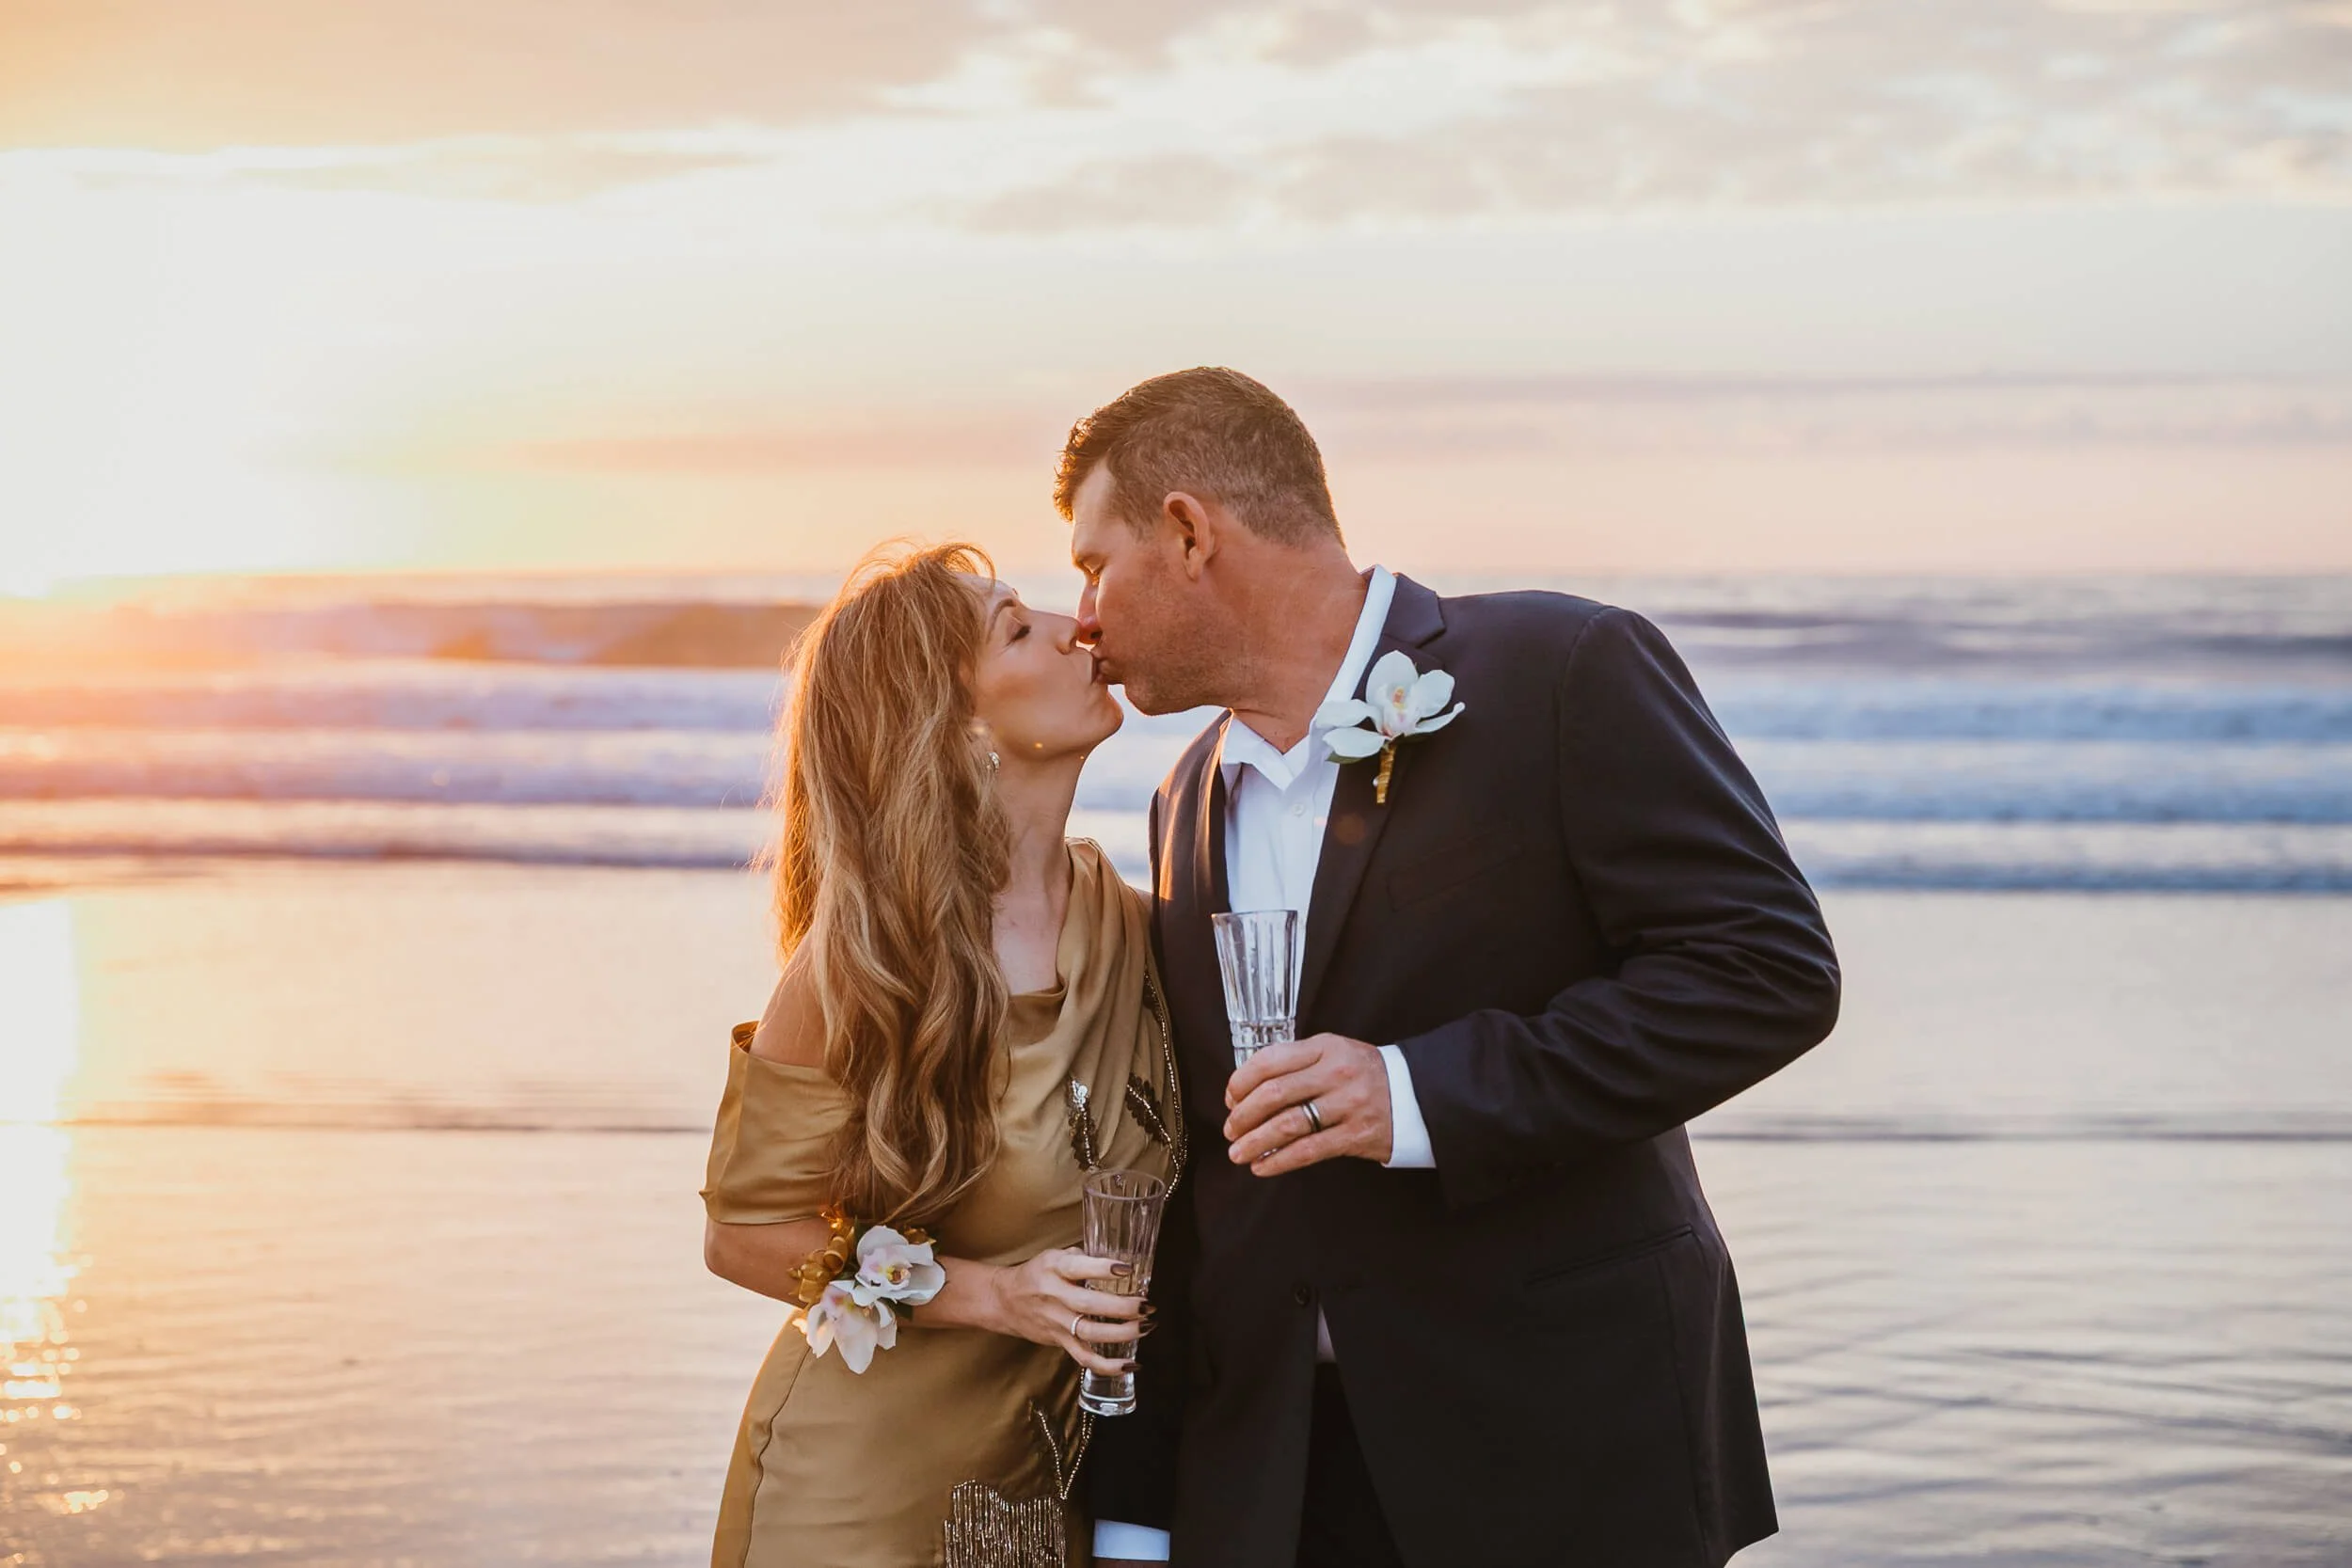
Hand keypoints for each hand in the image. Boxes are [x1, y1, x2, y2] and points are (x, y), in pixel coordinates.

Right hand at [985, 1248, 1142, 1376]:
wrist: (1005, 1301)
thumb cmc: (1036, 1275)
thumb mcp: (1053, 1256)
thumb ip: (1082, 1258)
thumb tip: (1116, 1264)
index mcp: (1053, 1269)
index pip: (1077, 1267)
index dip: (1103, 1269)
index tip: (1127, 1269)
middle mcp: (1054, 1295)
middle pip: (1089, 1304)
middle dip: (1122, 1307)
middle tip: (1147, 1305)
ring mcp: (1057, 1322)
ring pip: (1090, 1333)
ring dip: (1122, 1333)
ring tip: (1146, 1327)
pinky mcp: (1059, 1342)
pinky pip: (1084, 1358)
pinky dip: (1108, 1366)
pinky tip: (1131, 1364)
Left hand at [1222, 1032, 1392, 1174]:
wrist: (1419, 1094)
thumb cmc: (1365, 1074)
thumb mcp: (1335, 1053)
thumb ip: (1298, 1063)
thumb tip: (1248, 1090)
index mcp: (1326, 1046)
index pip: (1270, 1060)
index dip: (1241, 1082)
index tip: (1230, 1098)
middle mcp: (1336, 1072)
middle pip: (1274, 1093)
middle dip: (1243, 1115)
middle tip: (1230, 1130)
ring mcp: (1348, 1104)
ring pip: (1287, 1125)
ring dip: (1255, 1142)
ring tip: (1238, 1153)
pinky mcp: (1357, 1135)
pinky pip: (1308, 1150)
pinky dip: (1280, 1161)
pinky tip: (1262, 1167)